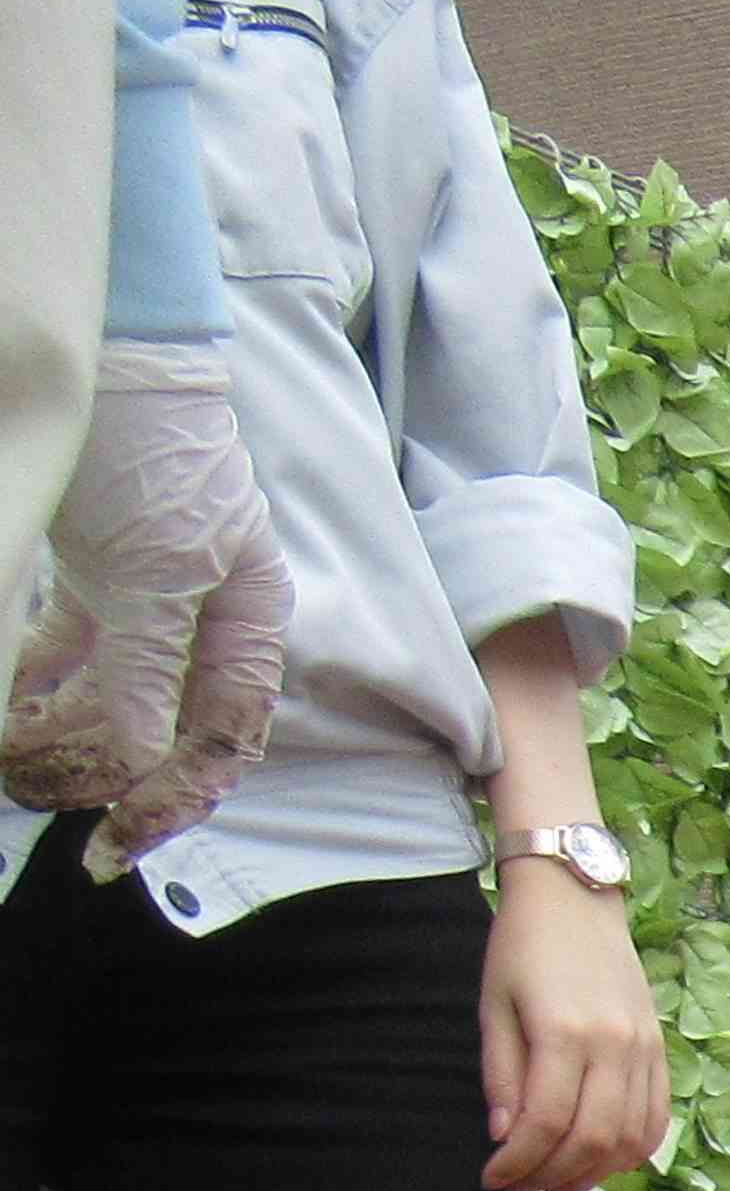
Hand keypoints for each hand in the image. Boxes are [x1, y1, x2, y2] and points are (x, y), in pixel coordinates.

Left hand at [1, 347, 292, 865]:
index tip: (110, 842)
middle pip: (161, 728)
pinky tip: (10, 709)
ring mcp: (147, 595)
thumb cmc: (149, 450)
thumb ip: (147, 667)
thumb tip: (138, 757)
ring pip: (107, 694)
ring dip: (59, 734)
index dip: (168, 798)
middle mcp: (204, 619)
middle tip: (33, 800)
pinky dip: (37, 683)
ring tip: (11, 761)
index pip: (218, 740)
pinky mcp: (95, 570)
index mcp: (246, 623)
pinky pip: (66, 650)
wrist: (104, 348)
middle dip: (98, 771)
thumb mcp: (151, 570)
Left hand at [479, 859, 671, 1190]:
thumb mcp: (493, 1007)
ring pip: (631, 1138)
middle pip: (592, 1139)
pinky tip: (600, 1161)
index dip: (517, 1162)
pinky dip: (631, 1151)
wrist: (576, 899)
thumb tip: (503, 1138)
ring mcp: (644, 1049)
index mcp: (565, 1032)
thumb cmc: (521, 948)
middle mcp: (614, 1046)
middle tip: (519, 1189)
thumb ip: (501, 1075)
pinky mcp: (659, 1049)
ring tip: (557, 1186)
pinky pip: (656, 1118)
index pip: (546, 1122)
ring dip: (593, 1174)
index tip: (491, 1179)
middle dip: (551, 1175)